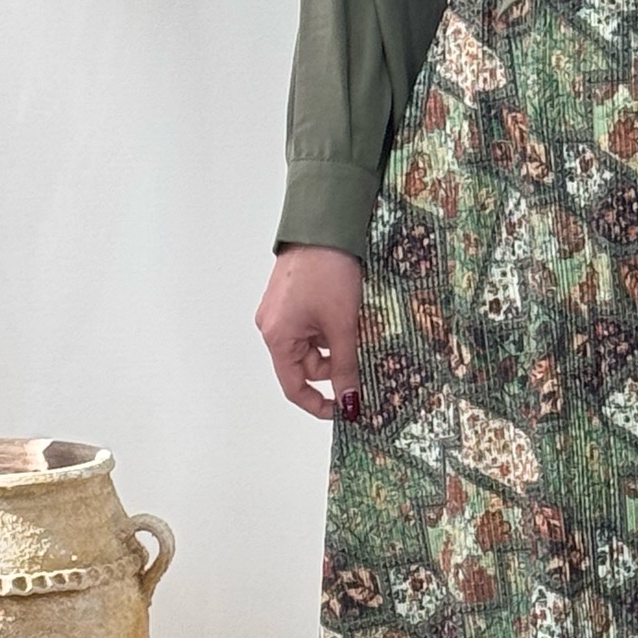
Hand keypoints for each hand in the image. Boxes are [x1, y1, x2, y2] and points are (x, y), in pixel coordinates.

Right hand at [255, 244, 364, 421]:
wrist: (322, 226)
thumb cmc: (327, 272)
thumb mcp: (342, 325)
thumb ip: (345, 366)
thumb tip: (350, 401)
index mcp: (277, 337)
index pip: (294, 387)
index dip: (318, 404)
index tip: (342, 411)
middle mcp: (273, 326)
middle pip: (305, 366)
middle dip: (335, 368)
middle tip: (363, 365)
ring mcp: (282, 312)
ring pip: (312, 346)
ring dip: (335, 347)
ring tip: (358, 332)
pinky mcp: (292, 299)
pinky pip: (312, 327)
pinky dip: (331, 330)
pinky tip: (350, 318)